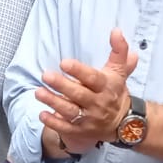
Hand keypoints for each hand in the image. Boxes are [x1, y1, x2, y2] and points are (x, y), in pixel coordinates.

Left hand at [35, 29, 138, 153]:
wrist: (125, 122)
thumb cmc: (115, 91)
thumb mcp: (119, 71)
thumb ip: (119, 50)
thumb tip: (116, 30)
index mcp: (107, 86)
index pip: (93, 78)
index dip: (79, 71)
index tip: (64, 63)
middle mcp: (98, 103)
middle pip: (79, 94)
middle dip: (61, 85)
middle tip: (45, 75)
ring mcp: (90, 119)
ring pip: (70, 111)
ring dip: (53, 102)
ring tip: (38, 92)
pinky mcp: (82, 131)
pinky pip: (67, 128)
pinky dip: (54, 122)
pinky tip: (42, 114)